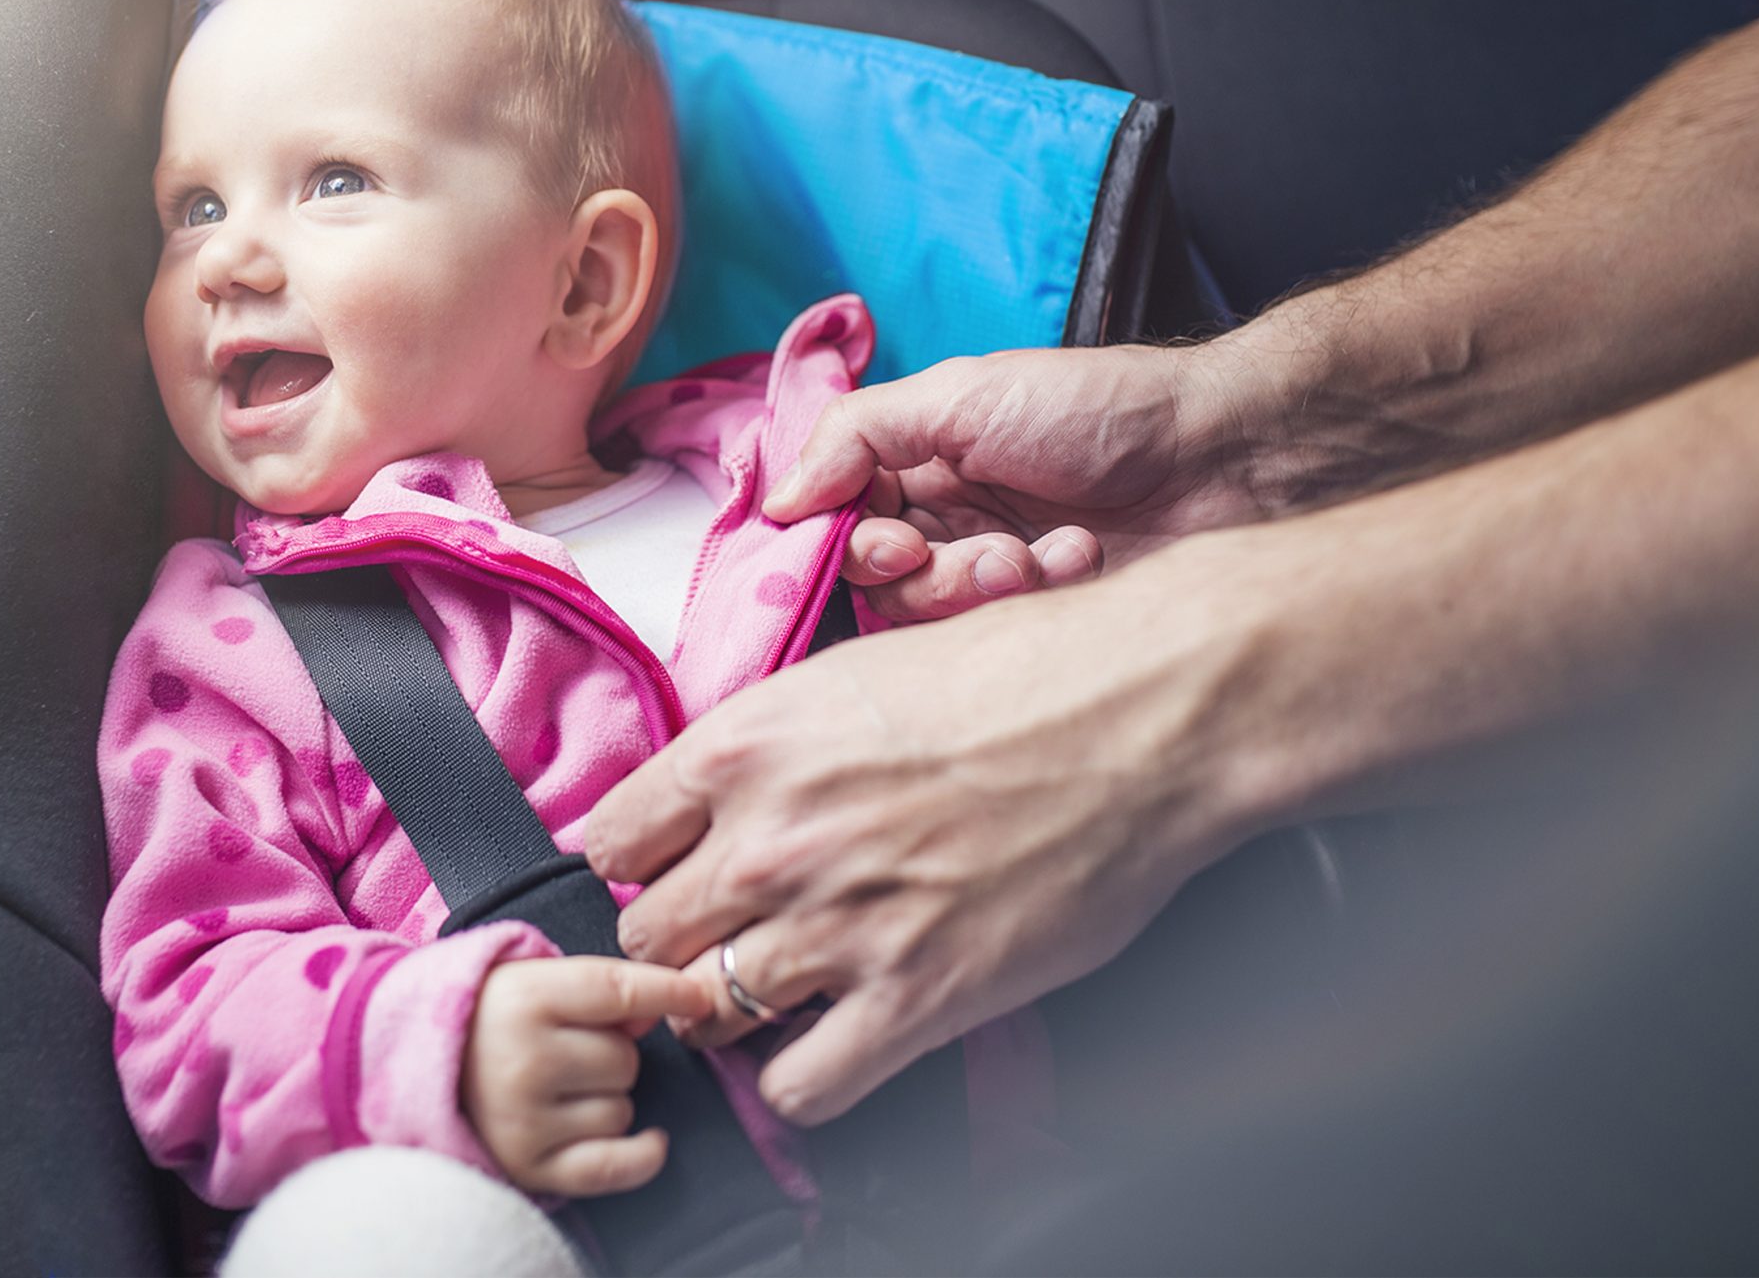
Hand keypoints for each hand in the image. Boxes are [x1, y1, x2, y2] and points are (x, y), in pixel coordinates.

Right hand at [460, 956, 714, 1195]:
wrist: (417, 1064)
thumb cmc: (491, 1016)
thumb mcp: (532, 979)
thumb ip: (598, 987)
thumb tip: (663, 1009)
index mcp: (525, 999)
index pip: (618, 990)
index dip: (668, 991)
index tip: (701, 997)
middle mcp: (524, 1060)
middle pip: (625, 1058)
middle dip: (613, 1053)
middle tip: (570, 1048)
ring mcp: (525, 1119)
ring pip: (622, 1110)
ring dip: (608, 1098)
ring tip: (561, 1086)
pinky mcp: (530, 1166)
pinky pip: (614, 1166)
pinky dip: (642, 1155)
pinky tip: (652, 1140)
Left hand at [587, 540, 1285, 1121]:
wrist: (1148, 710)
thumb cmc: (1024, 671)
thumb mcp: (857, 670)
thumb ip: (773, 744)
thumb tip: (721, 796)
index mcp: (746, 745)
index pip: (609, 839)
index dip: (642, 862)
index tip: (674, 869)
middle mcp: (771, 839)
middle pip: (645, 935)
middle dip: (684, 936)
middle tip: (735, 930)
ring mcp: (838, 924)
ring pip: (707, 1012)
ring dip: (738, 1007)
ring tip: (789, 984)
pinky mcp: (916, 998)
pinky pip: (802, 1087)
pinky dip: (806, 1078)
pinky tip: (836, 1040)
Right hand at [767, 344, 1265, 621]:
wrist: (1225, 453)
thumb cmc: (1100, 408)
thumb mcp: (962, 395)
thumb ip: (857, 435)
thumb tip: (777, 499)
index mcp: (913, 463)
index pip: (833, 523)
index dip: (847, 544)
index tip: (891, 541)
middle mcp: (942, 520)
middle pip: (873, 584)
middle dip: (920, 574)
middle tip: (973, 551)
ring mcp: (989, 575)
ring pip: (929, 620)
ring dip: (980, 588)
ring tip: (1043, 552)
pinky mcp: (1039, 623)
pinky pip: (993, 641)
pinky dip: (1036, 600)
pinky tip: (1082, 559)